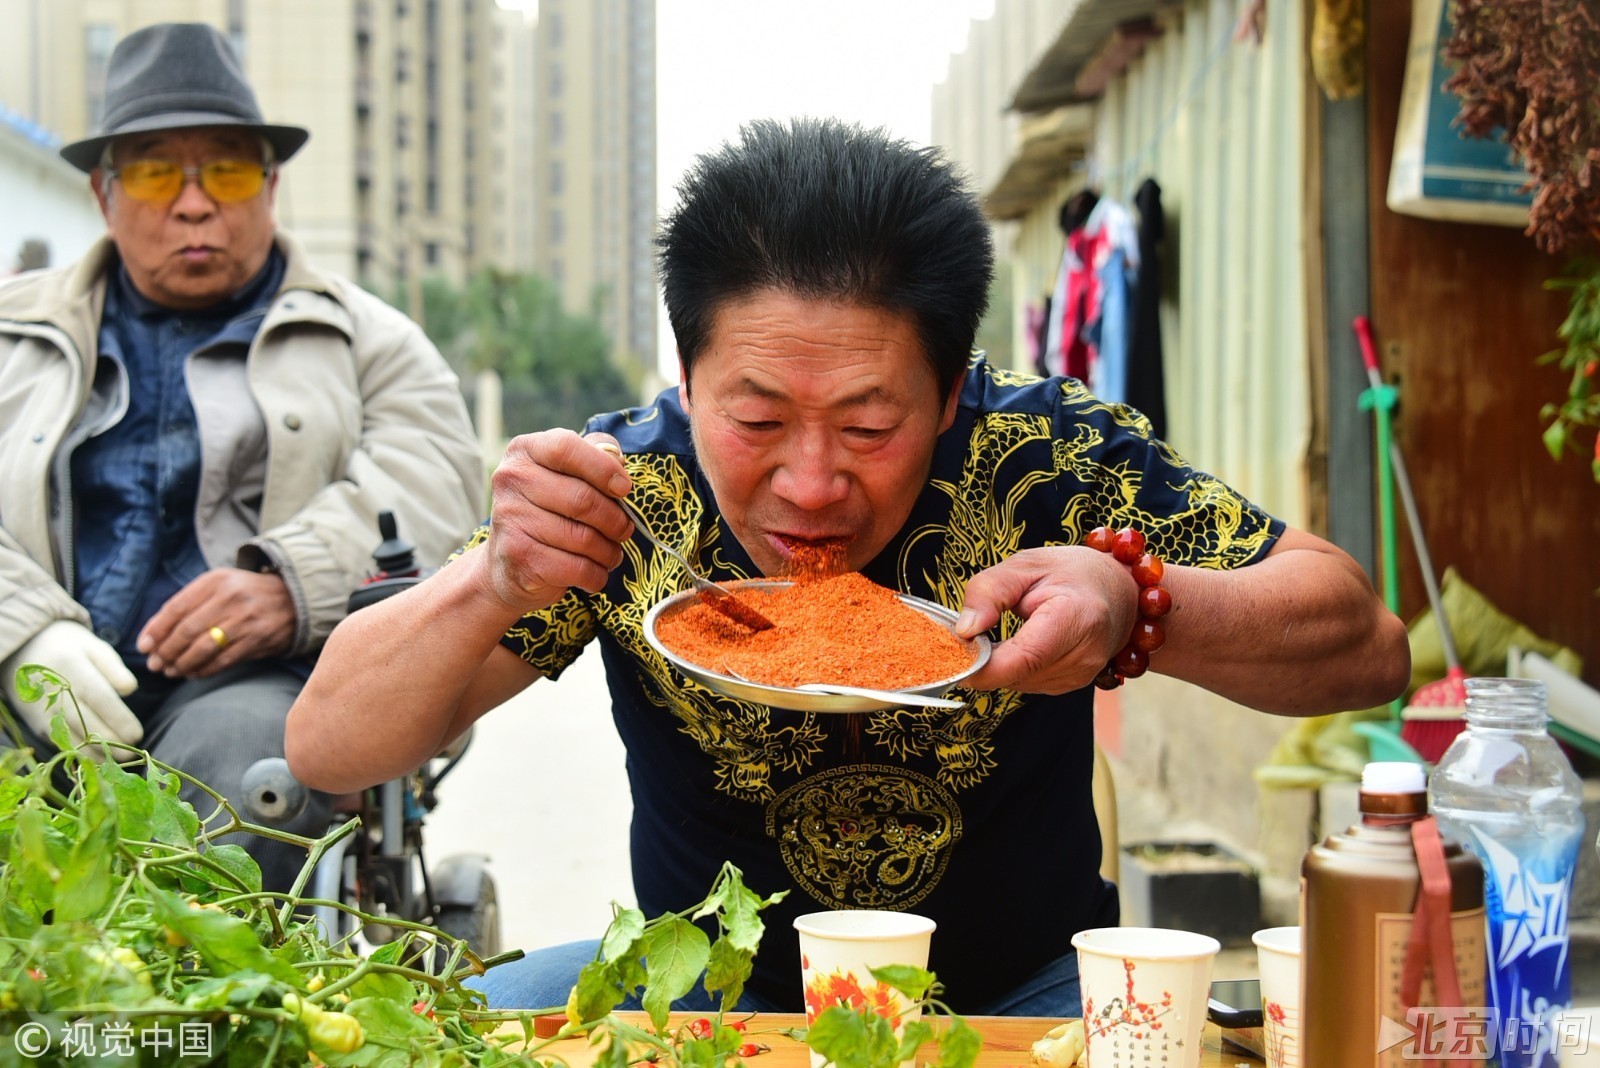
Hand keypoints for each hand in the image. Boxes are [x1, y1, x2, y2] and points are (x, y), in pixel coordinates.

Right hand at [1, 620, 141, 744]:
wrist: (25, 650)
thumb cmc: (71, 647)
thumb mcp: (95, 648)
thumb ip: (114, 668)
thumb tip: (129, 690)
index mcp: (73, 668)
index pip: (100, 698)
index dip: (119, 719)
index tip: (137, 734)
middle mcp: (55, 692)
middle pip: (85, 724)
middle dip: (111, 742)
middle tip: (131, 752)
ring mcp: (43, 710)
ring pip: (71, 738)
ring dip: (96, 753)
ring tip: (118, 759)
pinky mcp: (37, 723)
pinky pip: (59, 742)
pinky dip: (79, 753)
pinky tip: (97, 757)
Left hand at [137, 569, 295, 677]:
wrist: (293, 598)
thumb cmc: (244, 594)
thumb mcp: (218, 586)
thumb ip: (187, 605)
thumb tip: (152, 636)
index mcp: (215, 581)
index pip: (176, 608)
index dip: (156, 630)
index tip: (144, 646)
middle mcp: (230, 598)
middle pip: (187, 630)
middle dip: (166, 651)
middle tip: (155, 664)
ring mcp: (246, 620)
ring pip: (203, 648)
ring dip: (181, 664)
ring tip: (171, 671)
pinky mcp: (258, 640)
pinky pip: (223, 661)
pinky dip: (204, 670)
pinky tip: (193, 673)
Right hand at [476, 429, 631, 613]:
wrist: (509, 564)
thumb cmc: (550, 511)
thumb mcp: (566, 474)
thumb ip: (595, 455)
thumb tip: (617, 459)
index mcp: (525, 450)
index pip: (565, 448)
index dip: (603, 468)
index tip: (624, 488)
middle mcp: (511, 480)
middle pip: (582, 499)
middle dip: (616, 520)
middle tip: (625, 530)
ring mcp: (510, 518)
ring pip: (584, 538)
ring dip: (609, 551)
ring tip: (611, 553)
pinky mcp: (519, 557)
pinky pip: (577, 568)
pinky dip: (597, 575)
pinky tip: (595, 572)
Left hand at [956, 546, 1140, 694]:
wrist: (1121, 592)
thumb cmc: (1073, 573)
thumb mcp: (1026, 564)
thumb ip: (990, 591)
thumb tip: (963, 630)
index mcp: (1077, 618)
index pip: (1022, 658)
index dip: (981, 663)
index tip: (953, 650)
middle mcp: (1084, 656)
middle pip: (1013, 674)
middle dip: (982, 659)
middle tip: (967, 630)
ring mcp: (1081, 676)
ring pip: (1016, 682)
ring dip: (997, 663)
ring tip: (997, 630)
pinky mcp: (1072, 686)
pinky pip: (1027, 682)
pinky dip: (1012, 667)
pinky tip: (1015, 642)